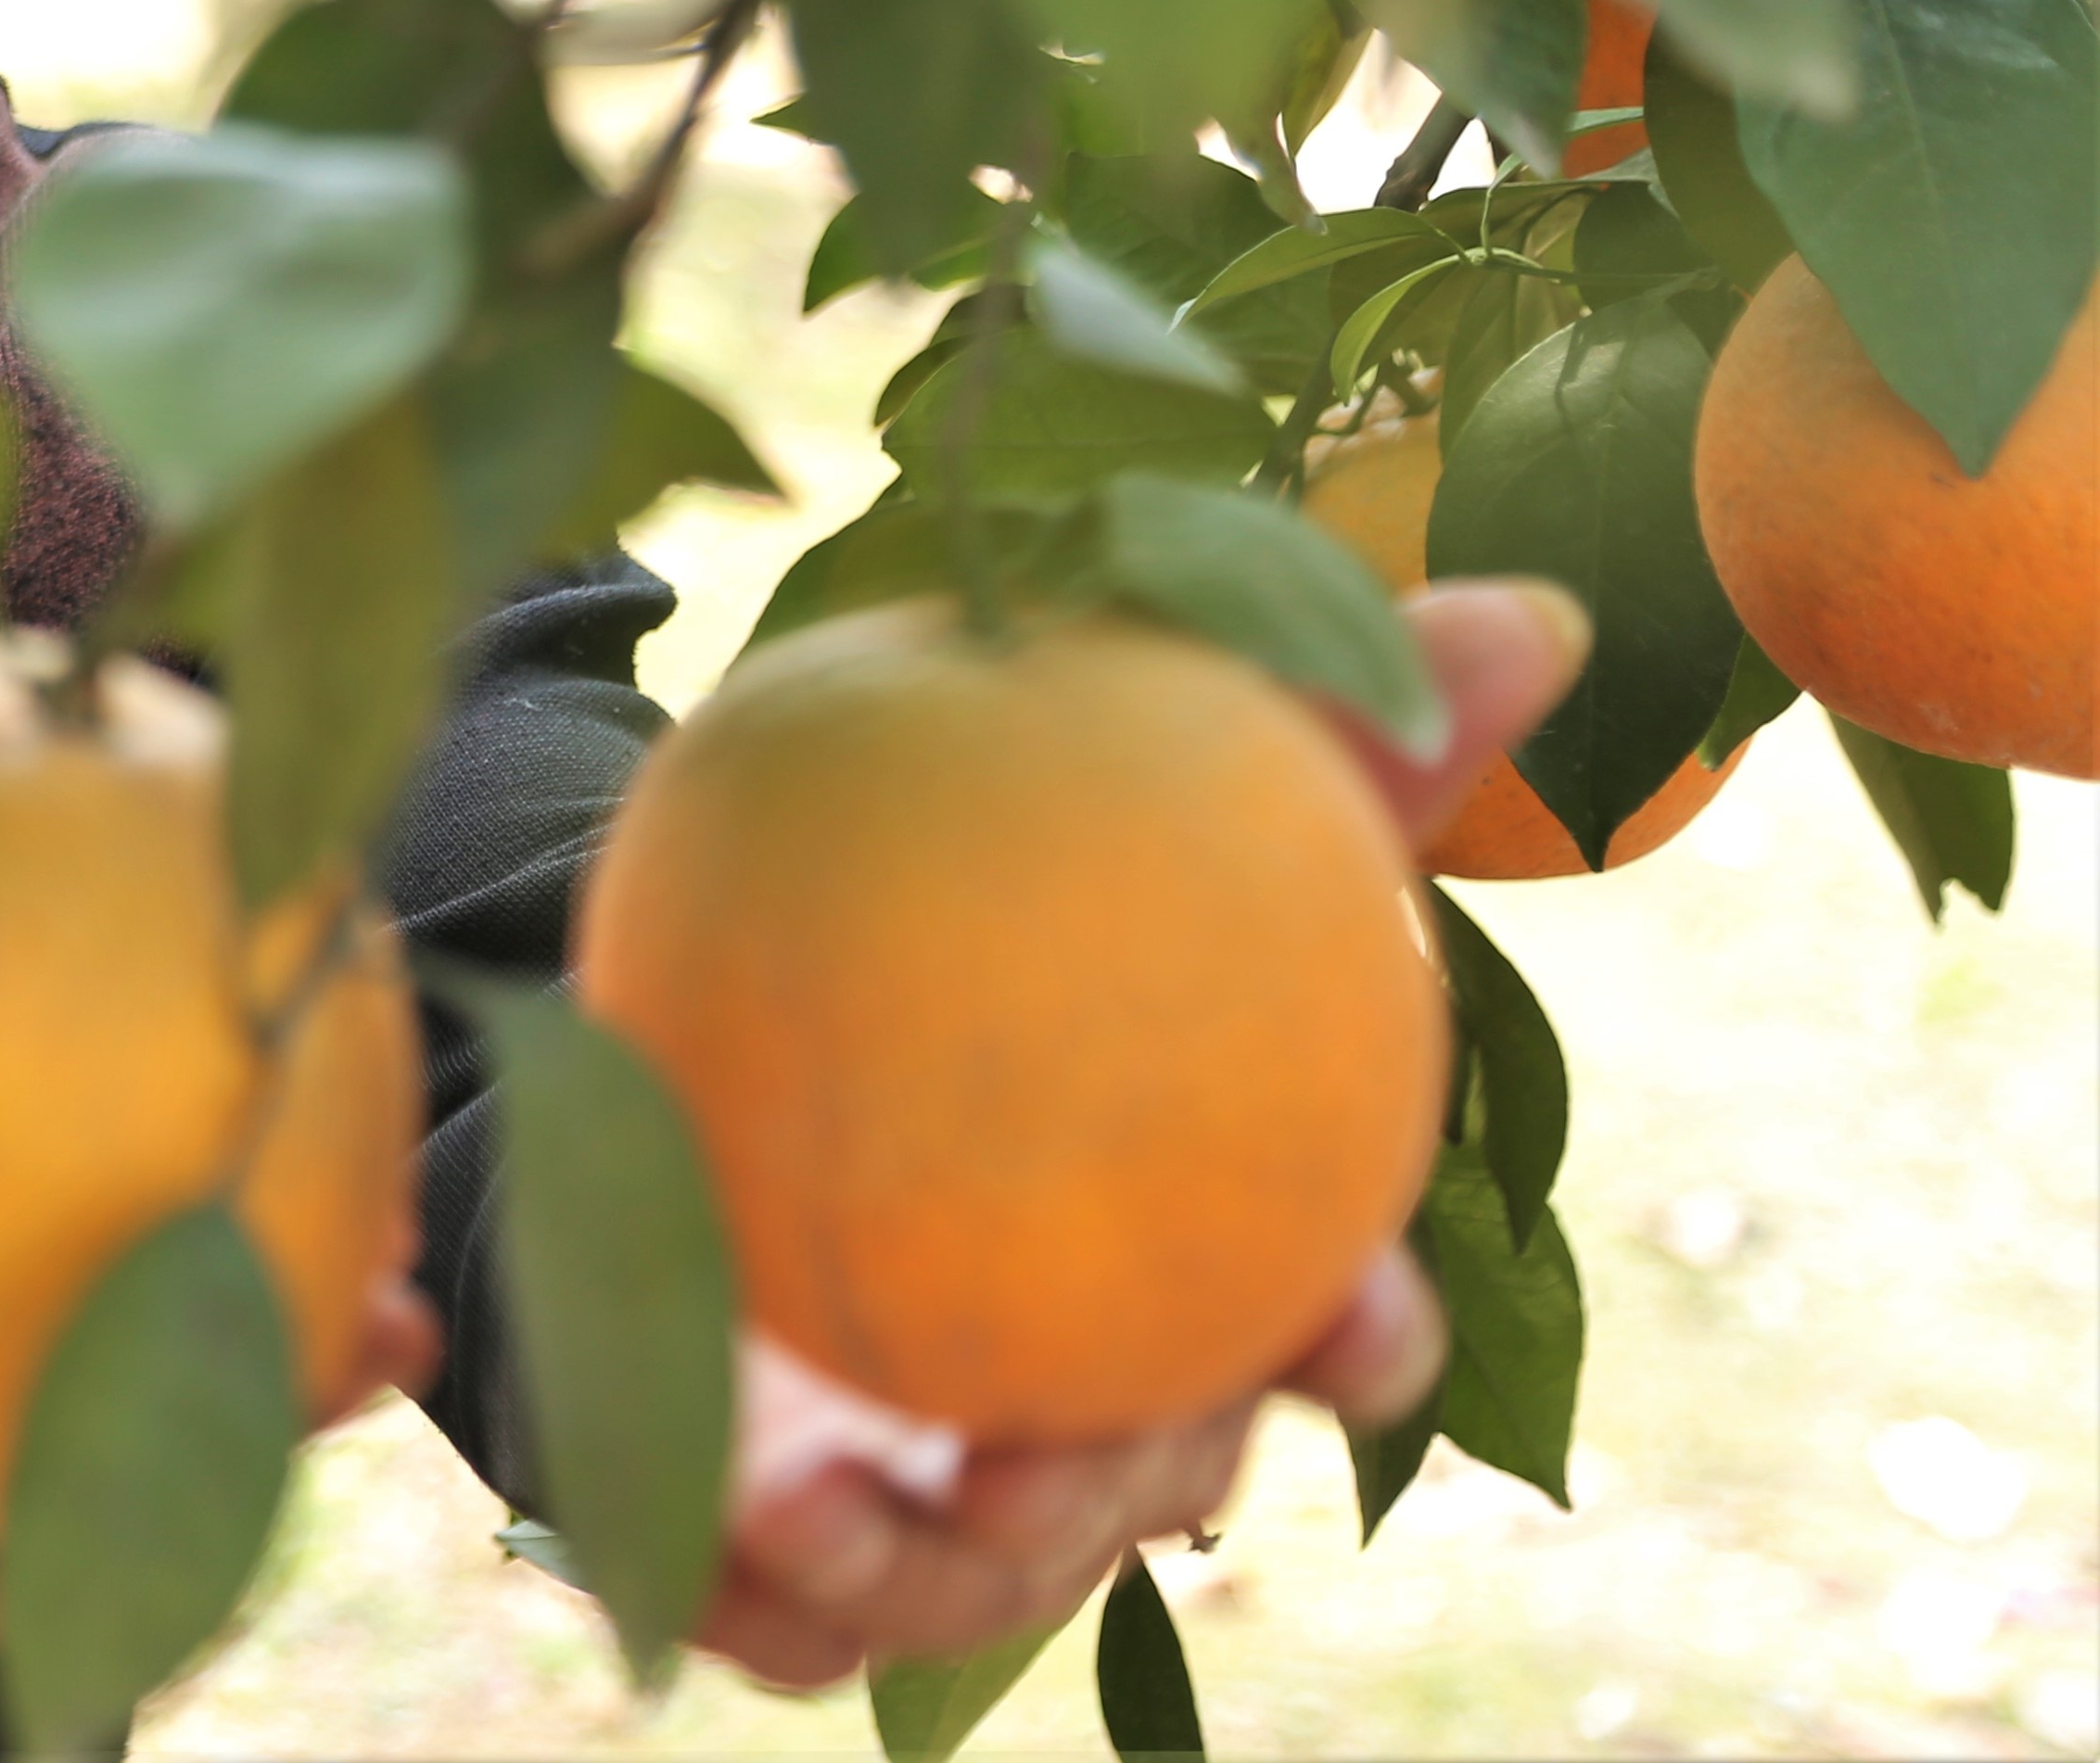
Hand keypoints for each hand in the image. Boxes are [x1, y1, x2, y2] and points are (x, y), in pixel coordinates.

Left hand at [688, 575, 1590, 1687]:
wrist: (713, 980)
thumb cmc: (983, 882)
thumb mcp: (1127, 766)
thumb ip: (1313, 719)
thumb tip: (1535, 615)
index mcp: (1205, 1253)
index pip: (1330, 1323)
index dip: (1365, 1341)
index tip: (1357, 1333)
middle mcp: (1086, 1382)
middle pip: (1145, 1481)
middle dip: (1107, 1495)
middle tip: (1030, 1455)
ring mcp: (926, 1469)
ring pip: (957, 1581)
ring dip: (903, 1571)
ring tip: (807, 1503)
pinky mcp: (767, 1524)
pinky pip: (769, 1599)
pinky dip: (738, 1580)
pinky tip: (682, 1521)